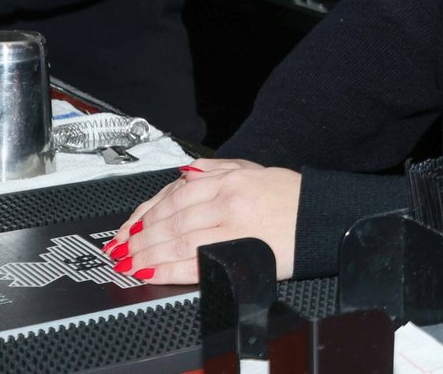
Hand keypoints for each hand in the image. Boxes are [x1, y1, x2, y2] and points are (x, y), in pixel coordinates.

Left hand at [107, 158, 301, 284]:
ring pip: (175, 240)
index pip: (174, 193)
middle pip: (170, 218)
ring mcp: (232, 227)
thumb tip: (182, 175)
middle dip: (139, 236)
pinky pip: (193, 262)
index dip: (145, 212)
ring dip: (146, 254)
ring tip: (129, 263)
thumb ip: (217, 170)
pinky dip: (167, 269)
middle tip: (120, 249)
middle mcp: (228, 199)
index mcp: (229, 178)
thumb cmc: (290, 198)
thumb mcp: (254, 171)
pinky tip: (151, 273)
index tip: (129, 227)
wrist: (321, 220)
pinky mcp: (239, 254)